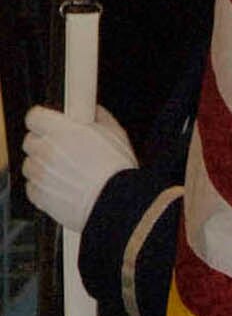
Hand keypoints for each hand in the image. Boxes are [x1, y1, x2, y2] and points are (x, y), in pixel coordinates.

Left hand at [22, 104, 137, 230]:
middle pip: (30, 141)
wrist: (118, 204)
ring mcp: (40, 174)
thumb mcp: (116, 135)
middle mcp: (46, 151)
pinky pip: (32, 188)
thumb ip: (100, 118)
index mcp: (61, 131)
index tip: (48, 125)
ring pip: (30, 165)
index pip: (34, 117)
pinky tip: (62, 188)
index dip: (42, 121)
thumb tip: (95, 112)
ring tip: (63, 174)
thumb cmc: (118, 172)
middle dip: (43, 145)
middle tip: (62, 152)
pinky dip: (43, 188)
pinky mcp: (39, 196)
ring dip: (42, 167)